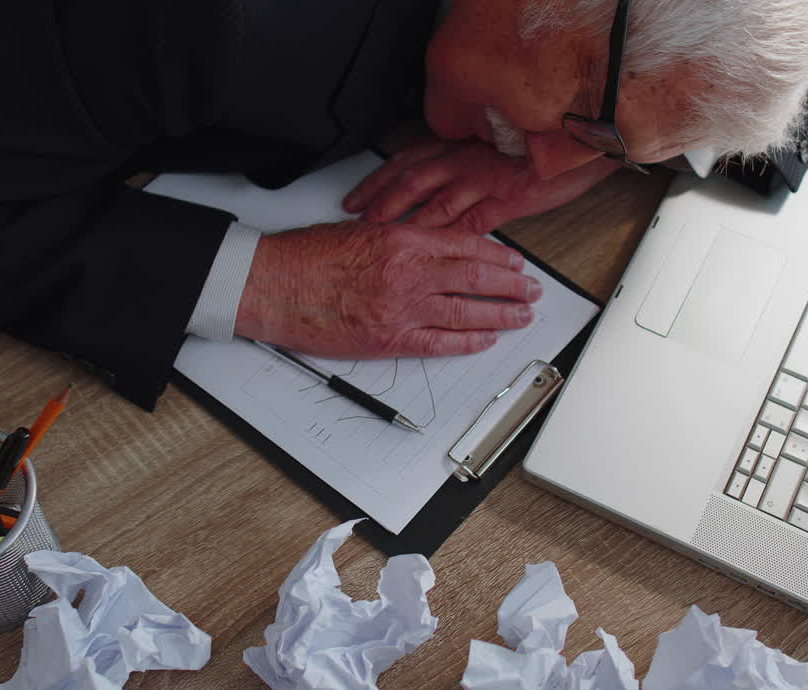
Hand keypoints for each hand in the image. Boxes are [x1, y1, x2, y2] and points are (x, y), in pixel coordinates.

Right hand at [234, 221, 540, 357]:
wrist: (274, 285)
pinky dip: (468, 341)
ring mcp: (401, 309)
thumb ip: (405, 238)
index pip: (467, 247)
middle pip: (476, 279)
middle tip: (533, 291)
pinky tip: (485, 339)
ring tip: (522, 317)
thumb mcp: (364, 230)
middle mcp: (409, 273)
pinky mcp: (389, 339)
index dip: (499, 257)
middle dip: (512, 286)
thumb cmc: (310, 256)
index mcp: (404, 240)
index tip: (516, 263)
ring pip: (466, 313)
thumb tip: (439, 247)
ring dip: (501, 316)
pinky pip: (439, 343)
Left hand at [343, 138, 618, 234]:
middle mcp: (465, 158)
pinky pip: (475, 221)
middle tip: (360, 224)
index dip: (376, 182)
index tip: (356, 200)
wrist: (577, 137)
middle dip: (382, 204)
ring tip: (392, 242)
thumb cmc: (533, 145)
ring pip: (438, 202)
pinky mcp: (507, 197)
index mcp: (457, 145)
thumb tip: (430, 186)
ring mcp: (485, 178)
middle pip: (412, 181)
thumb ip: (458, 166)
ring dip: (411, 223)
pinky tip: (440, 256)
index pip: (405, 162)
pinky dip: (454, 238)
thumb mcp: (486, 148)